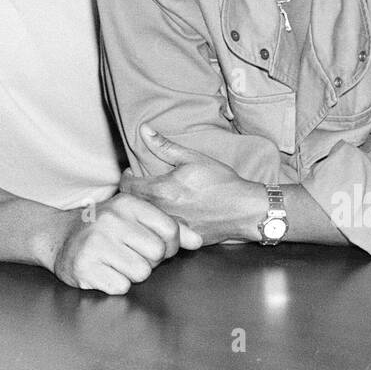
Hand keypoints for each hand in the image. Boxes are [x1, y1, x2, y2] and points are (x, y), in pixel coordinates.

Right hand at [50, 192, 201, 294]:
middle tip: (131, 254)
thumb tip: (197, 241)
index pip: (170, 230)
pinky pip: (120, 286)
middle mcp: (111, 220)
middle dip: (149, 261)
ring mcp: (95, 243)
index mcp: (127, 203)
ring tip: (117, 262)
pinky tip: (104, 271)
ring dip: (133, 274)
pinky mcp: (85, 267)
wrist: (58, 237)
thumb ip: (169, 226)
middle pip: (157, 254)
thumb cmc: (105, 227)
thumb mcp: (135, 217)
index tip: (157, 246)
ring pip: (141, 273)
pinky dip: (115, 284)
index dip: (170, 245)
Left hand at [119, 125, 261, 244]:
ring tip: (155, 199)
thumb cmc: (221, 183)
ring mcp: (170, 229)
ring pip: (145, 219)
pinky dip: (160, 223)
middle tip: (143, 184)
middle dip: (133, 193)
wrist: (245, 210)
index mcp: (162, 191)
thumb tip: (144, 130)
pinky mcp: (180, 239)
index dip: (126, 178)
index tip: (132, 173)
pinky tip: (171, 214)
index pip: (126, 187)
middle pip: (132, 204)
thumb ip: (164, 146)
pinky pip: (161, 231)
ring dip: (145, 208)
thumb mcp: (193, 159)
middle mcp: (162, 212)